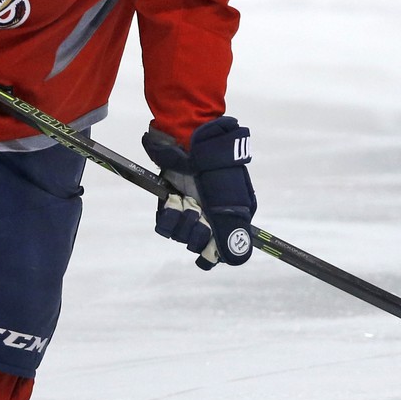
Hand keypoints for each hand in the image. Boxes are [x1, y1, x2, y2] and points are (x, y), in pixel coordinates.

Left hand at [142, 117, 255, 269]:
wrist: (191, 140)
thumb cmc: (216, 169)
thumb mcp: (229, 200)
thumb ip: (231, 230)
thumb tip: (235, 259)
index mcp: (231, 215)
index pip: (220, 248)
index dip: (211, 250)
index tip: (206, 247)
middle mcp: (211, 214)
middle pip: (197, 243)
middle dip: (194, 230)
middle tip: (196, 210)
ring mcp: (190, 206)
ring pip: (179, 235)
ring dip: (180, 219)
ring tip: (183, 200)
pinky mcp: (171, 200)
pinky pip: (165, 223)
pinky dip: (167, 213)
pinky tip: (173, 197)